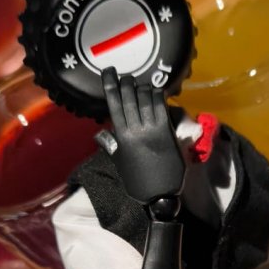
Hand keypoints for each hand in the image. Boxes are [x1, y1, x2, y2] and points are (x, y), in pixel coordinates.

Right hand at [100, 67, 184, 204]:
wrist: (159, 195)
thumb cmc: (137, 182)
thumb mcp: (120, 163)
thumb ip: (111, 146)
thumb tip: (101, 134)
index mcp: (121, 137)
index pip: (114, 104)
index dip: (110, 85)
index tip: (108, 72)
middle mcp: (135, 131)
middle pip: (129, 98)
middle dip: (127, 83)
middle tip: (127, 75)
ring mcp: (152, 131)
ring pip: (146, 100)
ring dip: (143, 88)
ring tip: (142, 84)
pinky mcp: (167, 133)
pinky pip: (162, 108)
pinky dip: (158, 96)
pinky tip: (156, 91)